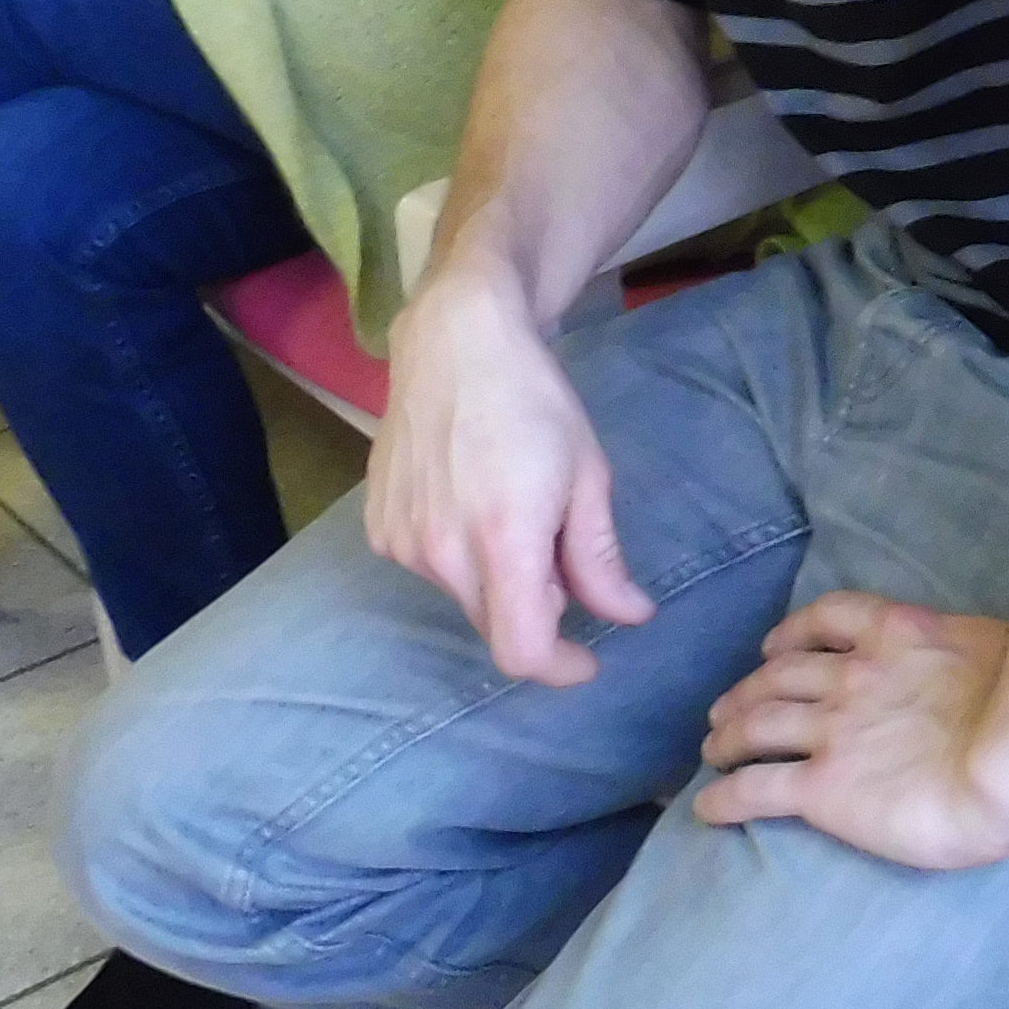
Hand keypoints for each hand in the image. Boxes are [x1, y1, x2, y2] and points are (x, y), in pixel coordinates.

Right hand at [365, 255, 650, 685]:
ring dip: (496, 580)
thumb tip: (631, 617)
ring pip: (462, 596)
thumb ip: (601, 559)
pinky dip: (460, 557)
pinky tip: (471, 501)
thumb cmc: (533, 401)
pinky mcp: (378, 527)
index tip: (587, 658)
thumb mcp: (587, 476)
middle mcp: (441, 550)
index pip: (521, 649)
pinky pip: (430, 569)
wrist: (454, 340)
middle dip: (536, 612)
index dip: (558, 668)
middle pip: (494, 625)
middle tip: (560, 557)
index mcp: (502, 539)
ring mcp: (401, 541)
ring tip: (513, 511)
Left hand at [696, 592, 1008, 868]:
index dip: (790, 634)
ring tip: (712, 747)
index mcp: (896, 635)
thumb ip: (973, 658)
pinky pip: (755, 788)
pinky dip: (722, 795)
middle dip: (747, 689)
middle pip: (779, 674)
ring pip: (756, 722)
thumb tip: (988, 670)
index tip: (773, 649)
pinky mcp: (821, 787)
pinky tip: (705, 806)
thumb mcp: (1004, 652)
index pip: (825, 619)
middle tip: (726, 709)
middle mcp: (852, 675)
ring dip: (727, 733)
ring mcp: (832, 730)